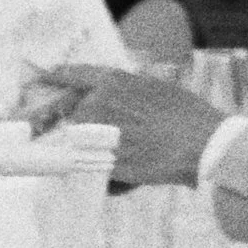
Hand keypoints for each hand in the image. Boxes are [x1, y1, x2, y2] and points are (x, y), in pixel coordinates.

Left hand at [24, 62, 224, 189]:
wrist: (204, 145)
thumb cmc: (188, 116)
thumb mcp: (157, 88)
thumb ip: (129, 90)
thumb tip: (116, 94)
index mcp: (113, 82)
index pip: (74, 75)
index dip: (57, 76)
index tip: (43, 76)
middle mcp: (99, 105)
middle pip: (76, 113)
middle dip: (88, 123)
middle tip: (117, 133)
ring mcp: (99, 134)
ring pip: (86, 142)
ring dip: (101, 148)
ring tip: (137, 152)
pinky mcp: (105, 162)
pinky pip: (99, 167)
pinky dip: (113, 172)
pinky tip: (137, 171)